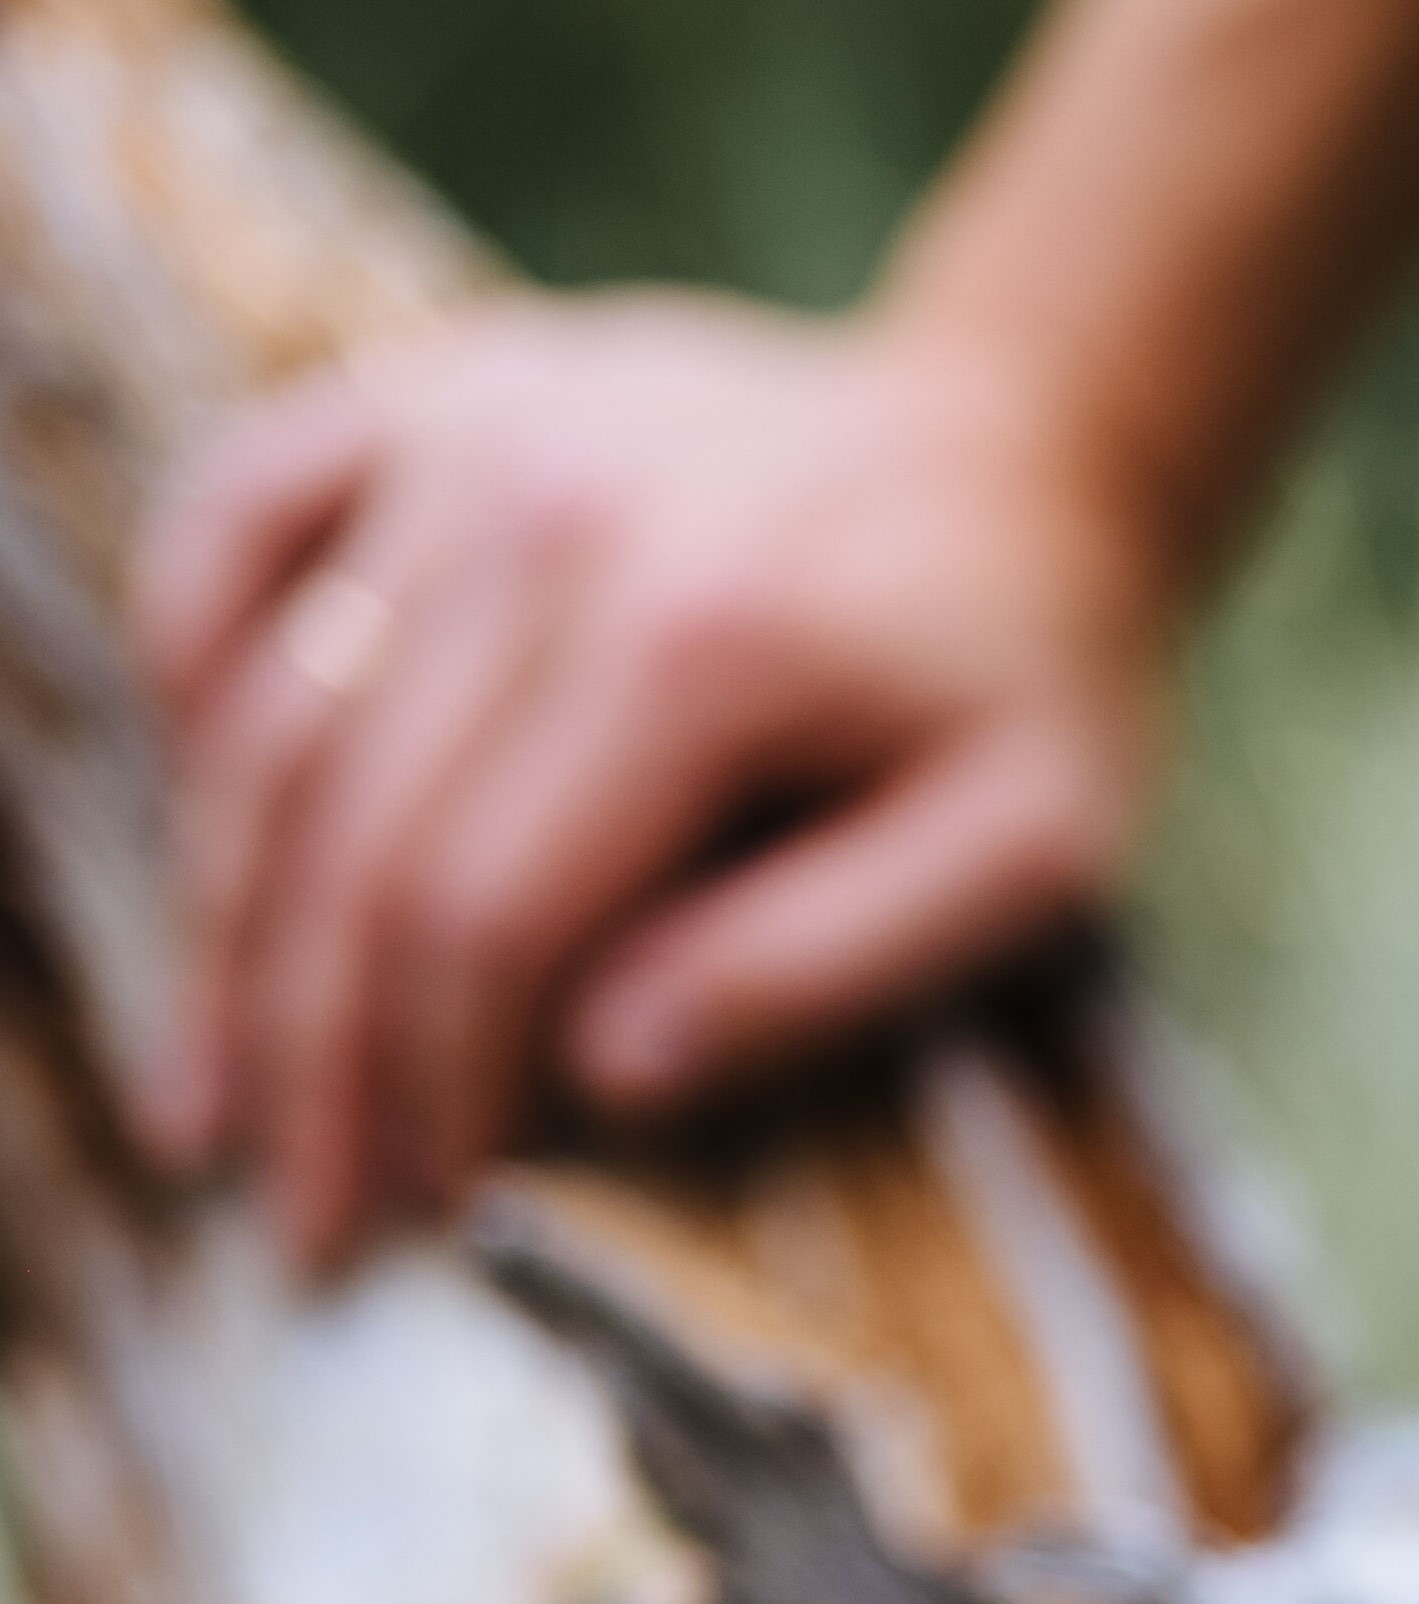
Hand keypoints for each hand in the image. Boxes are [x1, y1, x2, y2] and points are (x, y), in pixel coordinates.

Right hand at [132, 293, 1183, 1263]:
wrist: (1036, 440)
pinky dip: (193, 651)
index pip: (484, 912)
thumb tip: (605, 1074)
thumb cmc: (1040, 676)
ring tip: (212, 1090)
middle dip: (308, 1057)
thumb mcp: (1028, 850)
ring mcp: (477, 431)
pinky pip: (241, 506)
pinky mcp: (439, 387)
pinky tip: (201, 801)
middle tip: (297, 1216)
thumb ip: (828, 963)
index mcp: (700, 644)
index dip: (433, 1085)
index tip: (425, 1213)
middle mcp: (553, 515)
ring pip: (269, 709)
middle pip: (351, 835)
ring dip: (220, 919)